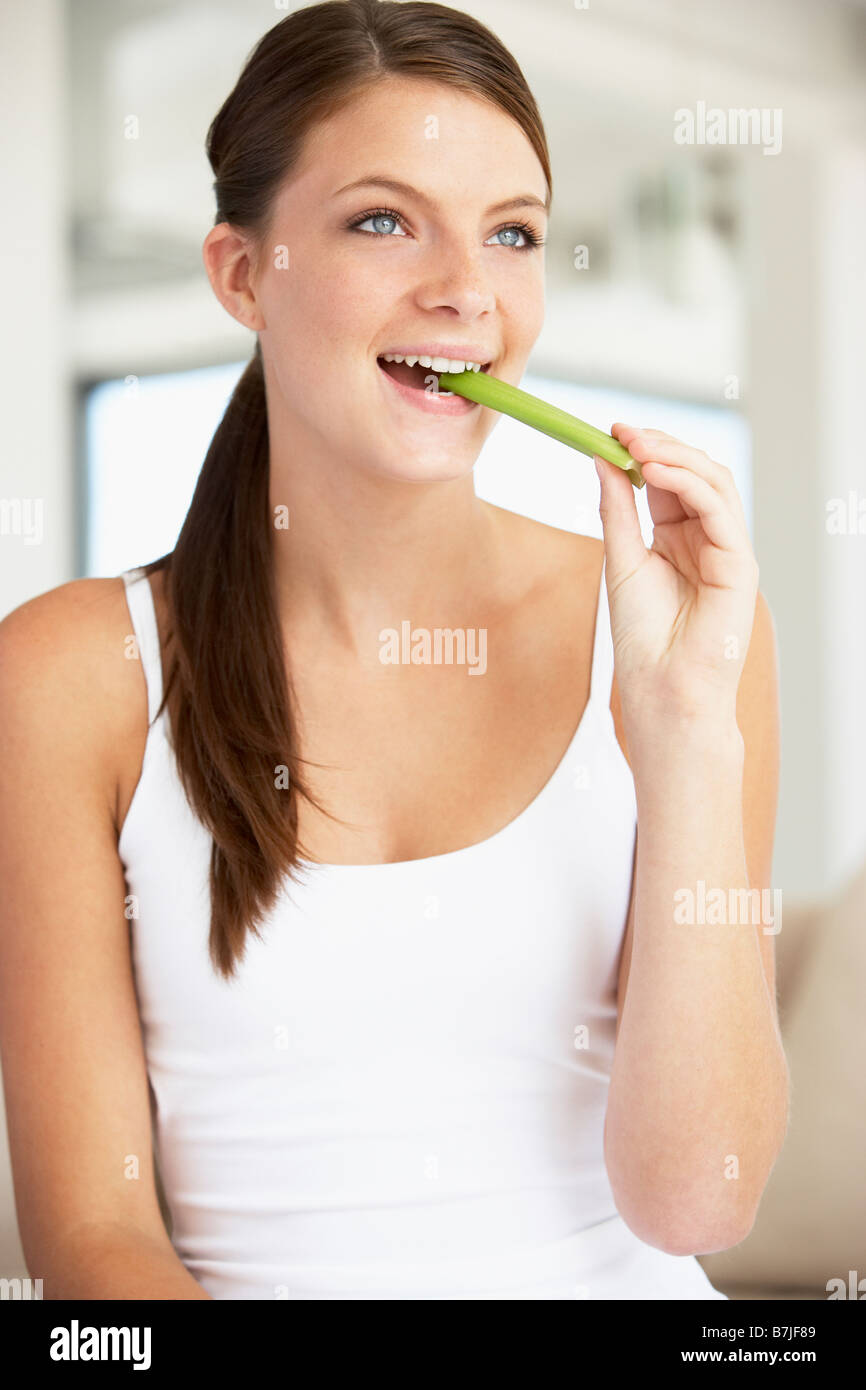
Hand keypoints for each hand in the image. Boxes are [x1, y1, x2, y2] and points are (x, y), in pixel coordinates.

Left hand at [594, 425, 758, 725]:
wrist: (660, 688)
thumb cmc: (642, 637)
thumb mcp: (621, 559)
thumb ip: (617, 509)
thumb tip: (603, 458)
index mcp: (678, 537)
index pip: (669, 479)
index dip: (643, 452)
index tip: (610, 431)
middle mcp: (706, 538)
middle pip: (695, 473)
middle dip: (660, 446)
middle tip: (623, 431)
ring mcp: (727, 549)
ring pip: (713, 482)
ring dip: (675, 457)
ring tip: (636, 446)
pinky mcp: (740, 563)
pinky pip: (720, 508)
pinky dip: (689, 483)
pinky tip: (654, 472)